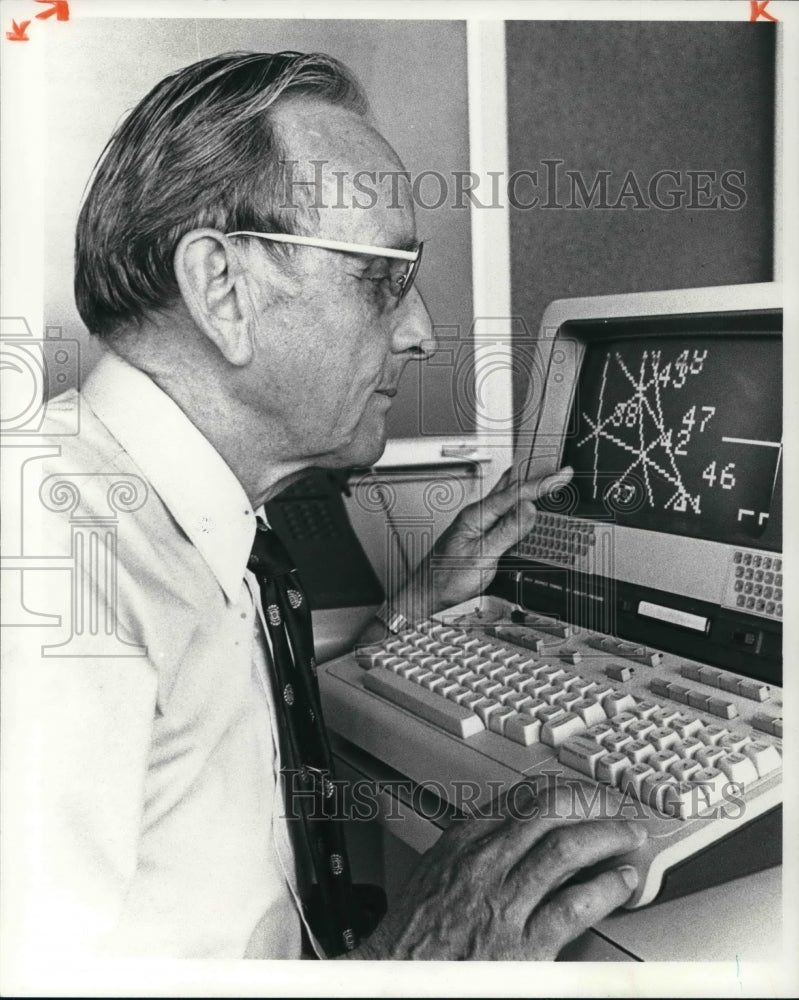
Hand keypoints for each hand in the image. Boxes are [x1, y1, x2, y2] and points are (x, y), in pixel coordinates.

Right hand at [348, 782, 646, 959]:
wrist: (393, 977)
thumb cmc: (410, 936)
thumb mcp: (435, 872)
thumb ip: (473, 848)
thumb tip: (514, 835)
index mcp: (462, 843)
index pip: (521, 798)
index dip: (562, 790)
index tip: (583, 792)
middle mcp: (484, 864)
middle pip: (549, 812)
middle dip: (591, 804)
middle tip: (616, 807)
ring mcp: (503, 902)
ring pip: (566, 849)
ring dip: (607, 836)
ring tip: (629, 836)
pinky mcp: (522, 946)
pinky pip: (574, 906)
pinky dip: (606, 890)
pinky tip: (622, 883)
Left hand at [393, 464, 573, 620]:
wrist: (427, 594)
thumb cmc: (446, 577)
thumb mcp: (481, 556)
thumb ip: (506, 531)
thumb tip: (528, 508)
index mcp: (477, 515)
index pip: (515, 493)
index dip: (543, 483)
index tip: (563, 474)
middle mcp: (479, 515)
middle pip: (511, 486)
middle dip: (536, 474)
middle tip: (559, 468)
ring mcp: (480, 524)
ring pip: (510, 499)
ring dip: (530, 489)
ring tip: (551, 482)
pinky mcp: (483, 535)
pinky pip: (508, 516)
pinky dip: (523, 509)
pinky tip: (530, 510)